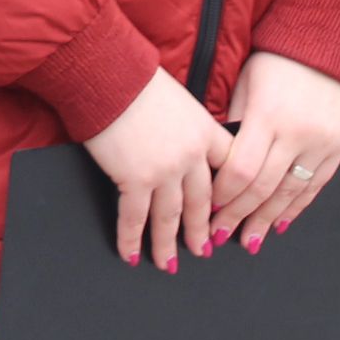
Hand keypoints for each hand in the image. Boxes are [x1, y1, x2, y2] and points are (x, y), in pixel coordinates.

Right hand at [81, 67, 231, 271]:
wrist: (110, 75)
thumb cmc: (138, 80)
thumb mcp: (178, 101)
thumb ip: (187, 127)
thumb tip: (182, 145)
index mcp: (206, 132)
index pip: (228, 170)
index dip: (229, 197)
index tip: (227, 214)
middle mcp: (191, 156)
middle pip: (202, 203)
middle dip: (201, 231)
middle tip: (203, 250)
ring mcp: (165, 171)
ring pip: (170, 217)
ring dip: (167, 245)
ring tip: (168, 263)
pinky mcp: (135, 179)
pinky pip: (134, 218)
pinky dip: (131, 240)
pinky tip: (130, 255)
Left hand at [206, 51, 339, 250]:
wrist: (330, 42)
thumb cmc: (277, 60)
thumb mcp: (246, 84)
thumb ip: (234, 124)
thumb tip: (215, 163)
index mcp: (268, 115)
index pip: (241, 169)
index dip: (223, 194)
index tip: (208, 208)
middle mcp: (297, 133)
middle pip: (263, 188)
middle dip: (239, 215)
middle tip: (220, 236)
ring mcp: (322, 143)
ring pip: (291, 193)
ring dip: (267, 220)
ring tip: (249, 240)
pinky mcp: (339, 148)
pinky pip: (315, 186)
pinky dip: (296, 207)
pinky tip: (280, 222)